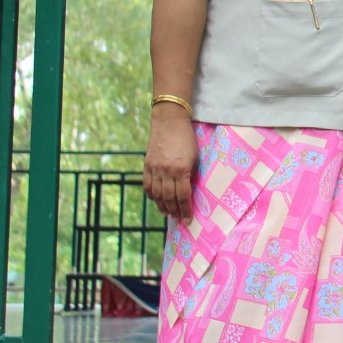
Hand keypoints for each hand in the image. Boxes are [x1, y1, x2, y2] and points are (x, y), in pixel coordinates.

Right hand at [144, 107, 197, 221]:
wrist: (169, 122)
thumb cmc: (187, 139)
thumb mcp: (195, 157)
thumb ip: (191, 174)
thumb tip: (189, 191)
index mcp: (181, 169)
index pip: (183, 195)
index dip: (185, 209)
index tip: (188, 219)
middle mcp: (166, 171)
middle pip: (169, 197)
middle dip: (174, 211)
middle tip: (178, 219)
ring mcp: (154, 168)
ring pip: (156, 194)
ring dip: (162, 206)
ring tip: (168, 214)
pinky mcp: (147, 165)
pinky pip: (147, 185)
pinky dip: (151, 195)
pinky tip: (156, 201)